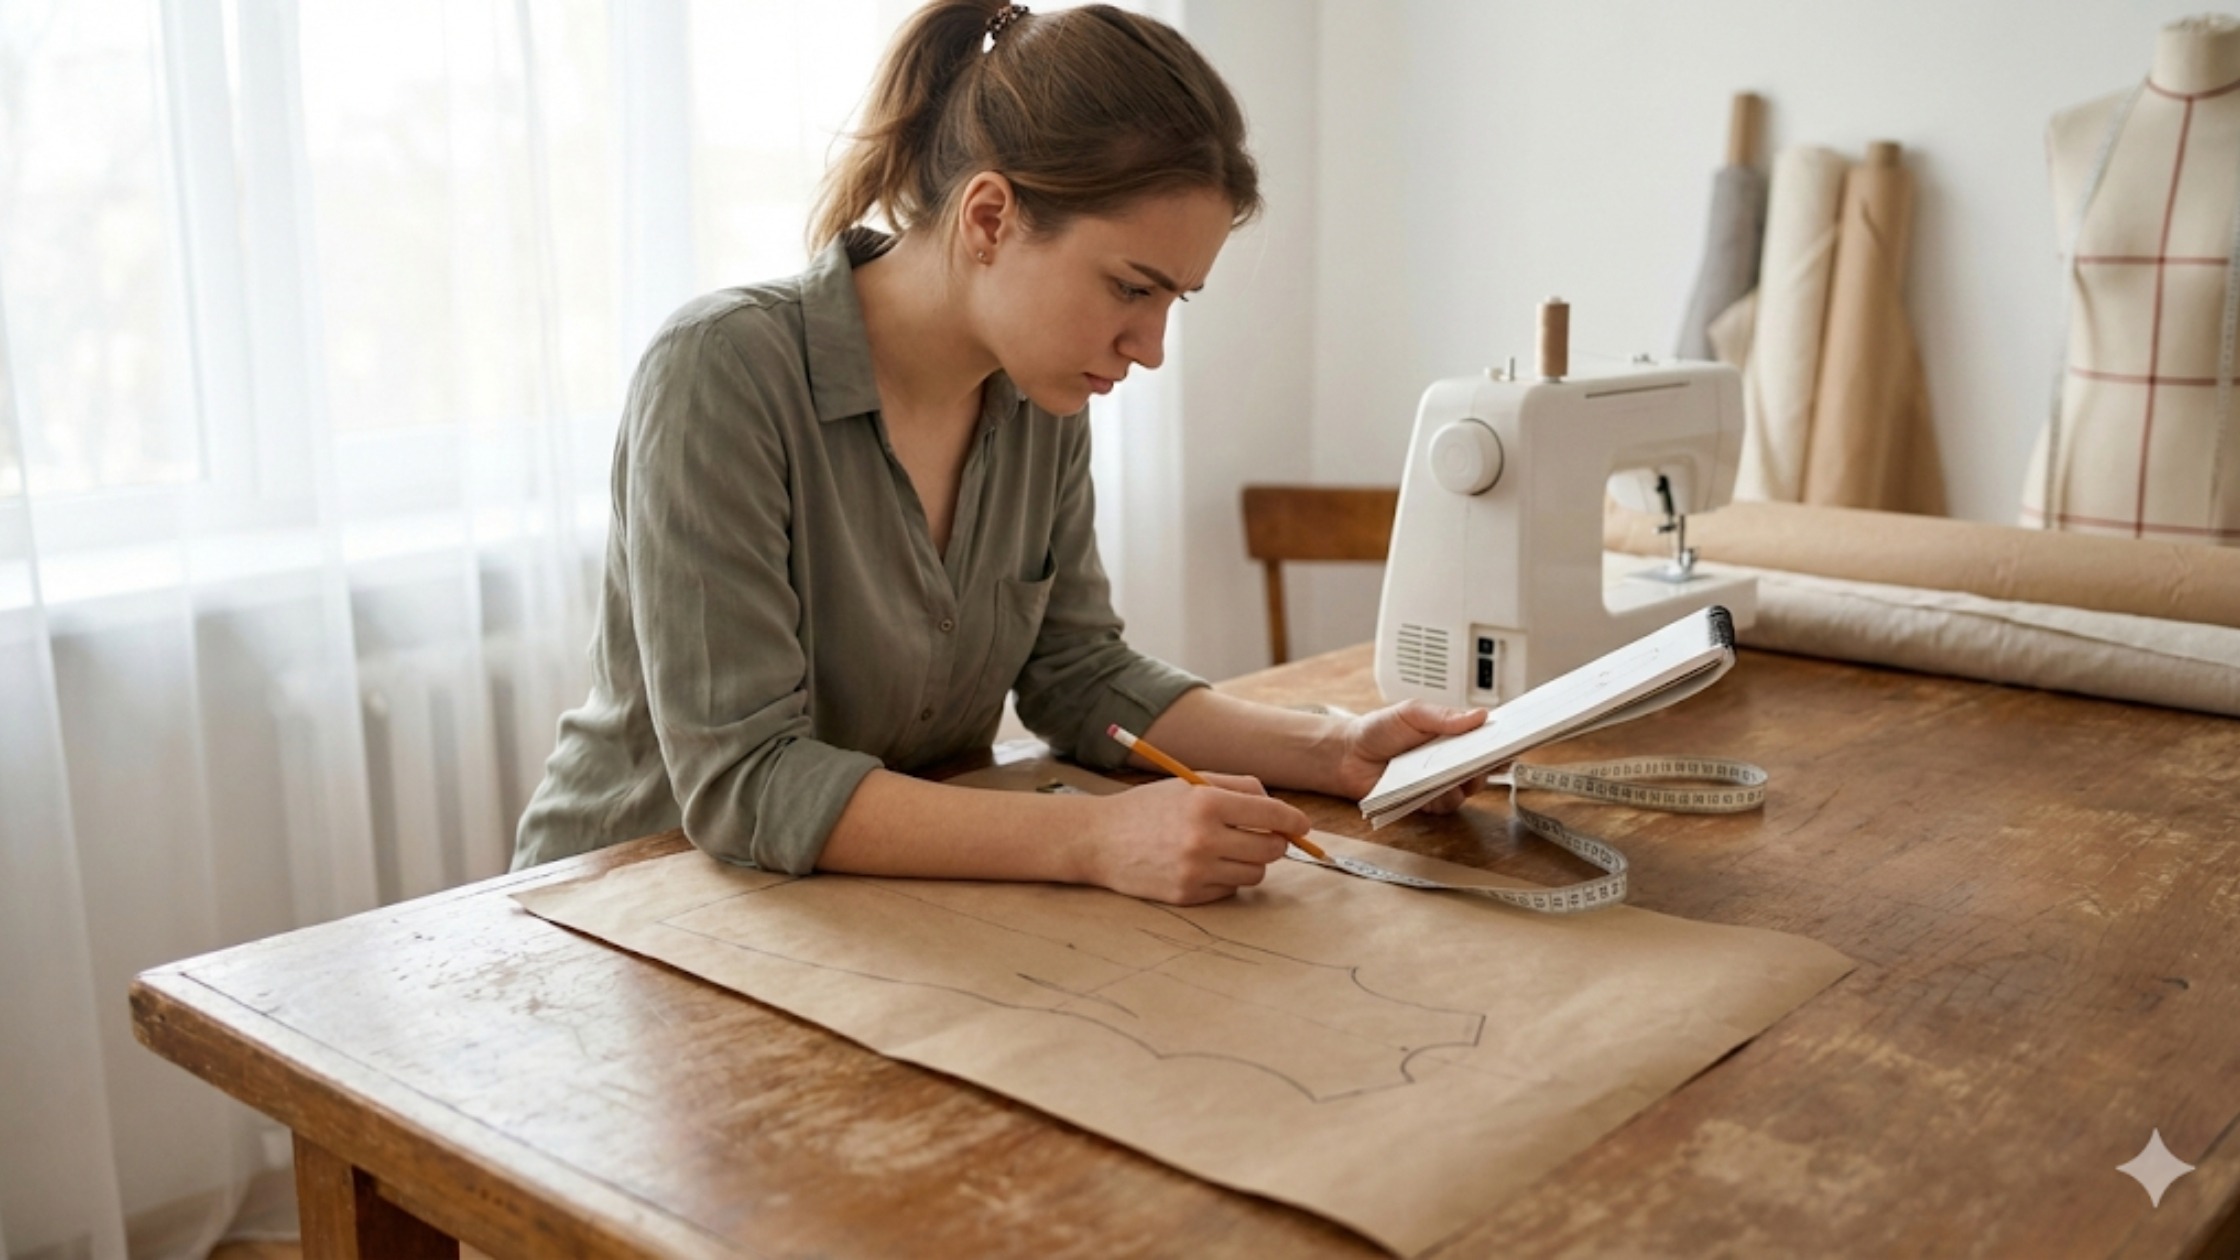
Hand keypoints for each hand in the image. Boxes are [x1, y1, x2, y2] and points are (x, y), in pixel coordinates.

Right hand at [1086, 774, 1312, 904]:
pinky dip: (1225, 878)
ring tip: (1225, 849)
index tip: (1302, 826)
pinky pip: (1230, 890)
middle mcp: (1203, 839)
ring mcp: (1196, 871)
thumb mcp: (1190, 784)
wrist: (1099, 840)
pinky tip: (1202, 865)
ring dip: (1250, 862)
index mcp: (1207, 803)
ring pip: (1255, 874)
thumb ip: (1238, 789)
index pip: (1272, 815)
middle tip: (1261, 836)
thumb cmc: (1149, 808)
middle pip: (1270, 849)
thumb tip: (1280, 811)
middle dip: (1274, 842)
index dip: (1294, 821)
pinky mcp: (1187, 895)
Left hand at [1329, 700, 1489, 813]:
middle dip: (1486, 765)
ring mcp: (1440, 782)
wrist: (1348, 755)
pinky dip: (1439, 799)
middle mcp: (1451, 760)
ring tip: (1446, 774)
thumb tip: (1479, 715)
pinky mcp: (1426, 801)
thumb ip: (1443, 716)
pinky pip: (1444, 805)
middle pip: (1483, 767)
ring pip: (1467, 790)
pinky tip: (1426, 790)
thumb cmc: (1379, 729)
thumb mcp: (1411, 712)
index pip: (1485, 739)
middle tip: (1481, 760)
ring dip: (1461, 784)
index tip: (1515, 741)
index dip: (1502, 741)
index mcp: (1452, 735)